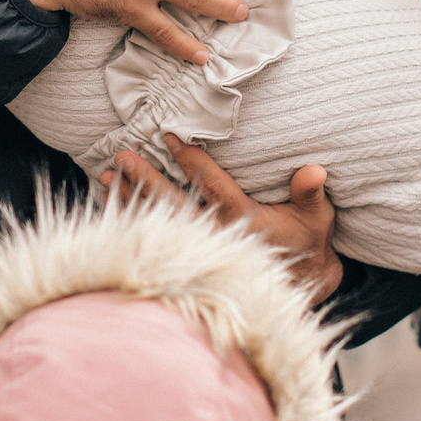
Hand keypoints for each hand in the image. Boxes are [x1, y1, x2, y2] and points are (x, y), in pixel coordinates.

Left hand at [104, 134, 342, 299]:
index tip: (171, 138)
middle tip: (122, 158)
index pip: (214, 188)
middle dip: (147, 181)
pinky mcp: (192, 255)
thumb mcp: (316, 217)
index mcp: (244, 220)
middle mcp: (217, 235)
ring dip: (131, 200)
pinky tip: (109, 204)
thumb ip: (311, 194)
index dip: (193, 163)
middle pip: (175, 206)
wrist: (300, 282)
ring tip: (104, 178)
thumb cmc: (306, 240)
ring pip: (160, 222)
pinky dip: (132, 221)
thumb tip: (313, 170)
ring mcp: (202, 247)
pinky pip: (154, 239)